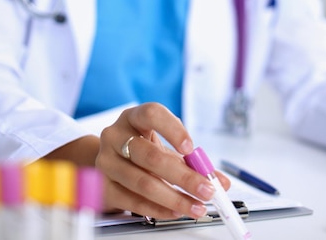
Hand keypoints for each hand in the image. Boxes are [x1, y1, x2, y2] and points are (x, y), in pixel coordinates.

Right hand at [95, 102, 229, 217]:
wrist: (111, 160)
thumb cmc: (142, 148)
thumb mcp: (166, 146)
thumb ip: (193, 161)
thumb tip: (221, 181)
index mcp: (133, 117)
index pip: (151, 114)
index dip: (172, 130)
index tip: (191, 148)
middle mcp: (115, 135)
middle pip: (150, 155)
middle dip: (183, 176)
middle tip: (206, 189)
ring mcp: (106, 161)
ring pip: (142, 182)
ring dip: (174, 198)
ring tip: (196, 206)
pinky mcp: (103, 186)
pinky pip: (132, 202)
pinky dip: (158, 209)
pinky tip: (175, 211)